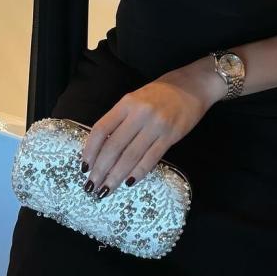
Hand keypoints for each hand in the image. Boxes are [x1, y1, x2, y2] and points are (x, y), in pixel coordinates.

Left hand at [80, 64, 221, 197]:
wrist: (193, 85)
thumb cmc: (161, 92)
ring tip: (106, 190)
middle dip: (100, 170)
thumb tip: (102, 148)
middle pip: (114, 146)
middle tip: (91, 186)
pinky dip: (138, 172)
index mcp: (127, 102)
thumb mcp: (136, 98)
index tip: (83, 167)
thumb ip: (120, 118)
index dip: (90, 150)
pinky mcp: (171, 136)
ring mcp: (156, 125)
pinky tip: (129, 182)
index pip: (101, 129)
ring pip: (130, 156)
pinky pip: (151, 158)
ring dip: (116, 176)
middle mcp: (140, 113)